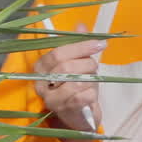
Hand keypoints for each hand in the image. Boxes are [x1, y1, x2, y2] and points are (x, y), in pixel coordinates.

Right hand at [33, 25, 104, 141]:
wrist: (79, 117)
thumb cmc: (77, 87)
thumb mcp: (78, 64)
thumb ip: (78, 45)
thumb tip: (81, 25)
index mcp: (41, 67)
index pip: (58, 52)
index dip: (80, 46)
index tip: (99, 43)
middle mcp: (41, 83)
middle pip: (66, 66)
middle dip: (87, 64)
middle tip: (95, 66)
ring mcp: (51, 98)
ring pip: (76, 82)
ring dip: (90, 79)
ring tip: (91, 82)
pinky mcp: (64, 111)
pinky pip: (83, 95)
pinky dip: (92, 92)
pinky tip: (90, 95)